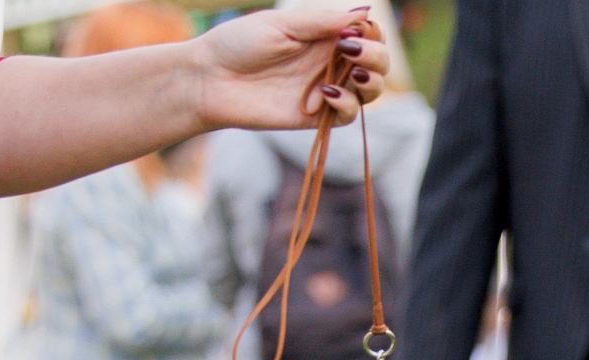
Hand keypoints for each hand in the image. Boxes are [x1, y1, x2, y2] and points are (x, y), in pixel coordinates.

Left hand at [191, 7, 388, 132]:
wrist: (210, 80)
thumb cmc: (239, 44)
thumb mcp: (283, 25)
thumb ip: (323, 22)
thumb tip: (364, 13)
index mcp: (324, 35)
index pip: (368, 34)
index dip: (372, 32)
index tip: (355, 30)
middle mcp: (330, 62)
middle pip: (378, 64)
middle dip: (376, 56)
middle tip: (352, 51)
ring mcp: (324, 90)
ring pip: (369, 92)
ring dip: (372, 82)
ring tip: (355, 73)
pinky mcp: (314, 117)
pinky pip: (347, 116)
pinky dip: (345, 104)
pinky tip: (325, 94)